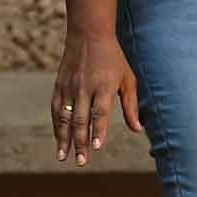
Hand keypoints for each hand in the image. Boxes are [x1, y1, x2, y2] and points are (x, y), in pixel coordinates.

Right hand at [51, 29, 141, 165]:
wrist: (88, 34)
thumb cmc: (113, 58)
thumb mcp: (127, 79)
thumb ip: (131, 105)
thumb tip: (139, 129)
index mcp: (104, 85)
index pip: (100, 112)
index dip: (99, 130)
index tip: (97, 147)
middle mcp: (84, 87)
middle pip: (81, 119)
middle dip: (80, 142)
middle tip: (82, 162)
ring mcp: (69, 87)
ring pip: (65, 117)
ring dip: (64, 139)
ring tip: (63, 157)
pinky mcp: (59, 86)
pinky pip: (57, 110)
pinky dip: (57, 126)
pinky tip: (59, 140)